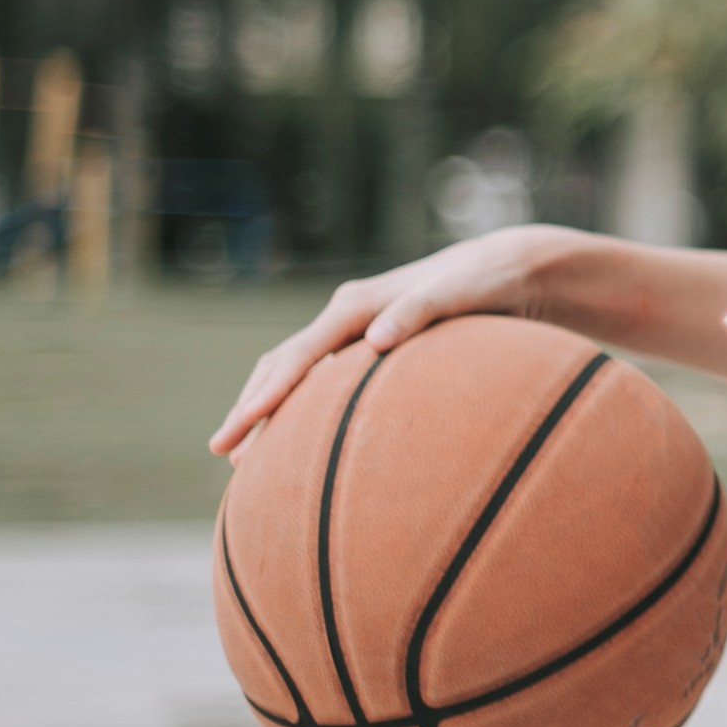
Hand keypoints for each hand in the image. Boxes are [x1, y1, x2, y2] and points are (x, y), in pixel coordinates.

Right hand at [208, 225, 573, 457]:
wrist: (505, 269)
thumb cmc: (483, 283)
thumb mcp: (457, 294)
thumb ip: (419, 312)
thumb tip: (374, 341)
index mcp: (358, 305)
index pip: (301, 353)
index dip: (271, 389)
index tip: (245, 422)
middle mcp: (347, 315)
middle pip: (283, 363)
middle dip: (250, 406)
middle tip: (221, 450)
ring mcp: (354, 329)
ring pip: (295, 371)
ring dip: (268, 408)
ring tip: (245, 457)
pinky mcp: (367, 344)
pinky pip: (320, 377)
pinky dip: (299, 405)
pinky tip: (294, 439)